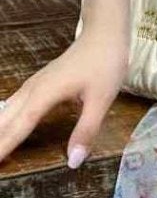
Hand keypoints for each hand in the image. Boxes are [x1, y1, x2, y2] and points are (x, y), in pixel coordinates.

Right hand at [0, 29, 128, 168]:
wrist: (104, 36)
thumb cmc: (105, 65)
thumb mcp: (101, 101)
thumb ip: (86, 131)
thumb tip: (73, 161)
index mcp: (45, 94)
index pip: (19, 126)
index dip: (4, 145)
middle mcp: (33, 89)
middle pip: (6, 119)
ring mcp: (34, 85)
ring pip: (6, 111)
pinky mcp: (38, 84)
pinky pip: (13, 104)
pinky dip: (4, 119)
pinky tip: (2, 126)